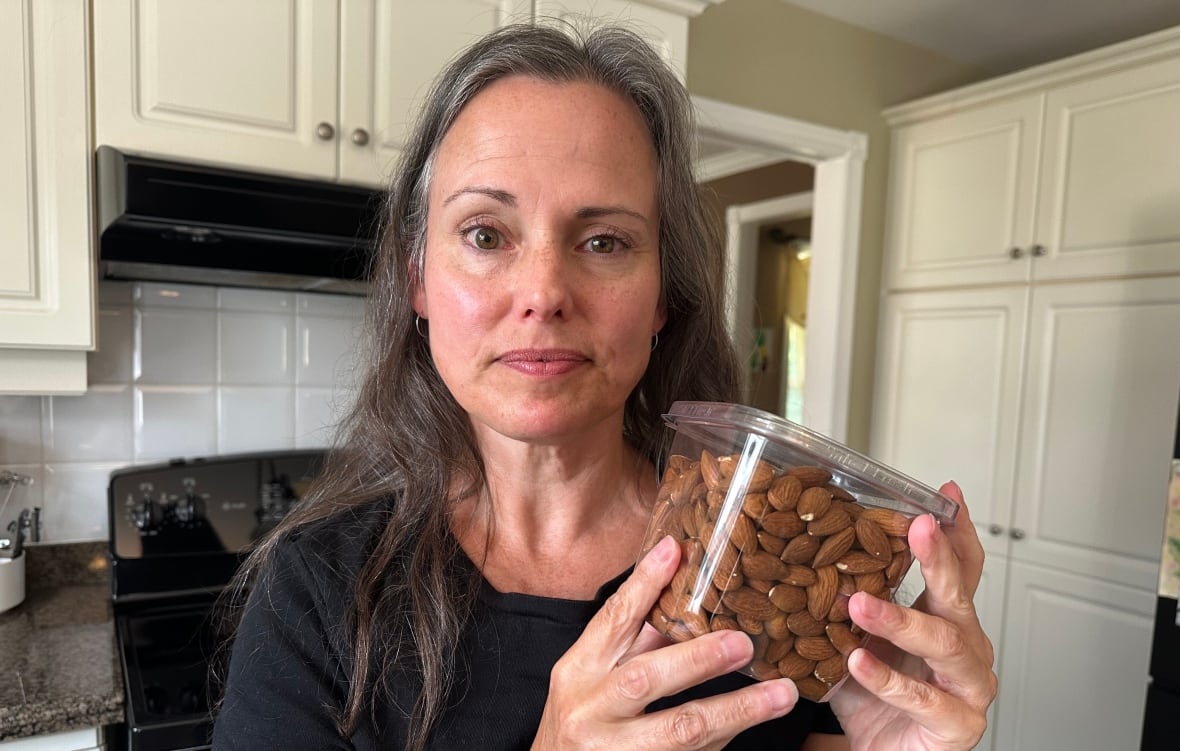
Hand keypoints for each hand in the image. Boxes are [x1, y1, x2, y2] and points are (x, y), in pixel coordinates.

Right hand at [533, 535, 799, 749]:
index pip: (611, 620)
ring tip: (780, 694)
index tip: (675, 550)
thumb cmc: (584, 724)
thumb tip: (682, 593)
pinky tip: (756, 722)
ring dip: (736, 709)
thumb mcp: (592, 680)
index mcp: (577, 672)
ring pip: (680, 729)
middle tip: (743, 643)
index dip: (643, 585)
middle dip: (698, 658)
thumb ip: (632, 645)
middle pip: (646, 678)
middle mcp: (590, 710)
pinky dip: (725, 737)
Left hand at [827, 482, 997, 749]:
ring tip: (859, 604)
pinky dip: (888, 678)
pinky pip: (922, 696)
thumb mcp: (857, 638)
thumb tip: (803, 554)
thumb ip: (847, 602)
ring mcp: (968, 687)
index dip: (956, 531)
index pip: (962, 568)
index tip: (945, 494)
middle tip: (919, 526)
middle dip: (939, 558)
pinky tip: (858, 662)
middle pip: (959, 595)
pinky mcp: (957, 724)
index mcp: (947, 619)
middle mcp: (966, 647)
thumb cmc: (876, 698)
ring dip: (899, 620)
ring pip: (943, 643)